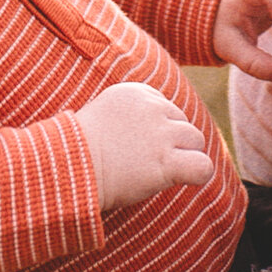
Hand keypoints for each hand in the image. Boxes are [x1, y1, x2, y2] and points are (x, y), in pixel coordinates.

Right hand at [75, 82, 213, 211]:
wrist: (69, 169)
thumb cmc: (78, 150)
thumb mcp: (103, 114)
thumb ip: (130, 114)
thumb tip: (148, 133)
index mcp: (136, 93)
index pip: (166, 108)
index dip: (157, 130)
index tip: (137, 146)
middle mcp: (153, 109)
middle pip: (183, 123)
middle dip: (173, 142)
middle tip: (149, 162)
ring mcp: (161, 135)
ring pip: (196, 140)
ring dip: (184, 156)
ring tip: (163, 172)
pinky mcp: (166, 162)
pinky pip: (202, 165)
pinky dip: (199, 173)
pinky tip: (186, 178)